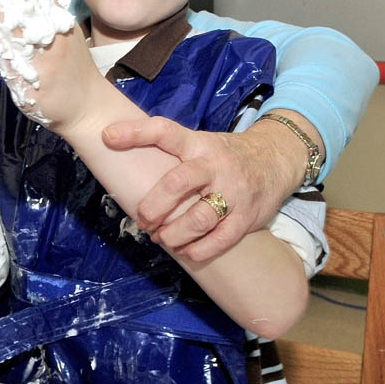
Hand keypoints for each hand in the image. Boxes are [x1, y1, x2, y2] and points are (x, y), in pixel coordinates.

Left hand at [102, 116, 299, 260]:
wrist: (277, 159)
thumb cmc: (224, 155)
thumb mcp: (199, 143)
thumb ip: (169, 151)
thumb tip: (118, 155)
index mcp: (198, 144)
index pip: (164, 132)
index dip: (135, 133)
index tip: (107, 137)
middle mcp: (215, 165)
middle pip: (178, 182)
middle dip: (154, 205)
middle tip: (143, 219)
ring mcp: (234, 191)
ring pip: (199, 217)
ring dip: (174, 233)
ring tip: (162, 238)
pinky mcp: (247, 216)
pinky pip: (221, 238)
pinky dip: (200, 249)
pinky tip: (186, 251)